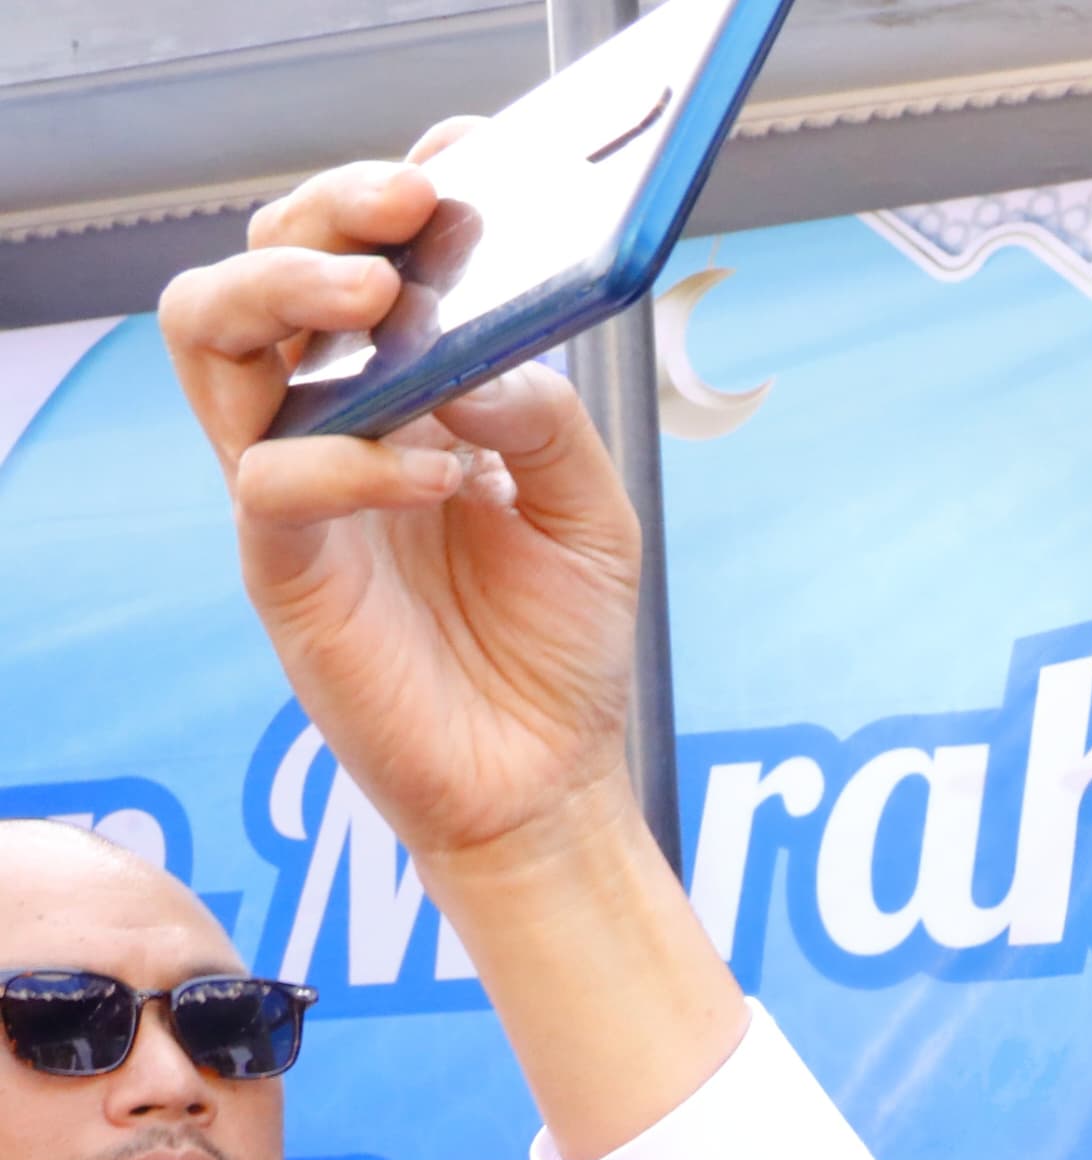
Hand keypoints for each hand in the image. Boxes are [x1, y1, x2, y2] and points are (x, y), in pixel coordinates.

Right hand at [155, 150, 642, 874]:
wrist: (546, 781)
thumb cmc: (559, 644)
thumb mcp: (592, 514)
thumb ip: (547, 422)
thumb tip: (480, 359)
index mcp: (401, 394)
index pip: (355, 259)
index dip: (385, 195)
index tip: (453, 158)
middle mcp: (330, 422)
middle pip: (260, 270)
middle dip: (324, 216)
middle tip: (408, 209)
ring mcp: (296, 490)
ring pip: (210, 343)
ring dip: (282, 293)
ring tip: (378, 297)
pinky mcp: (285, 569)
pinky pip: (271, 480)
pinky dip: (354, 459)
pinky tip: (441, 476)